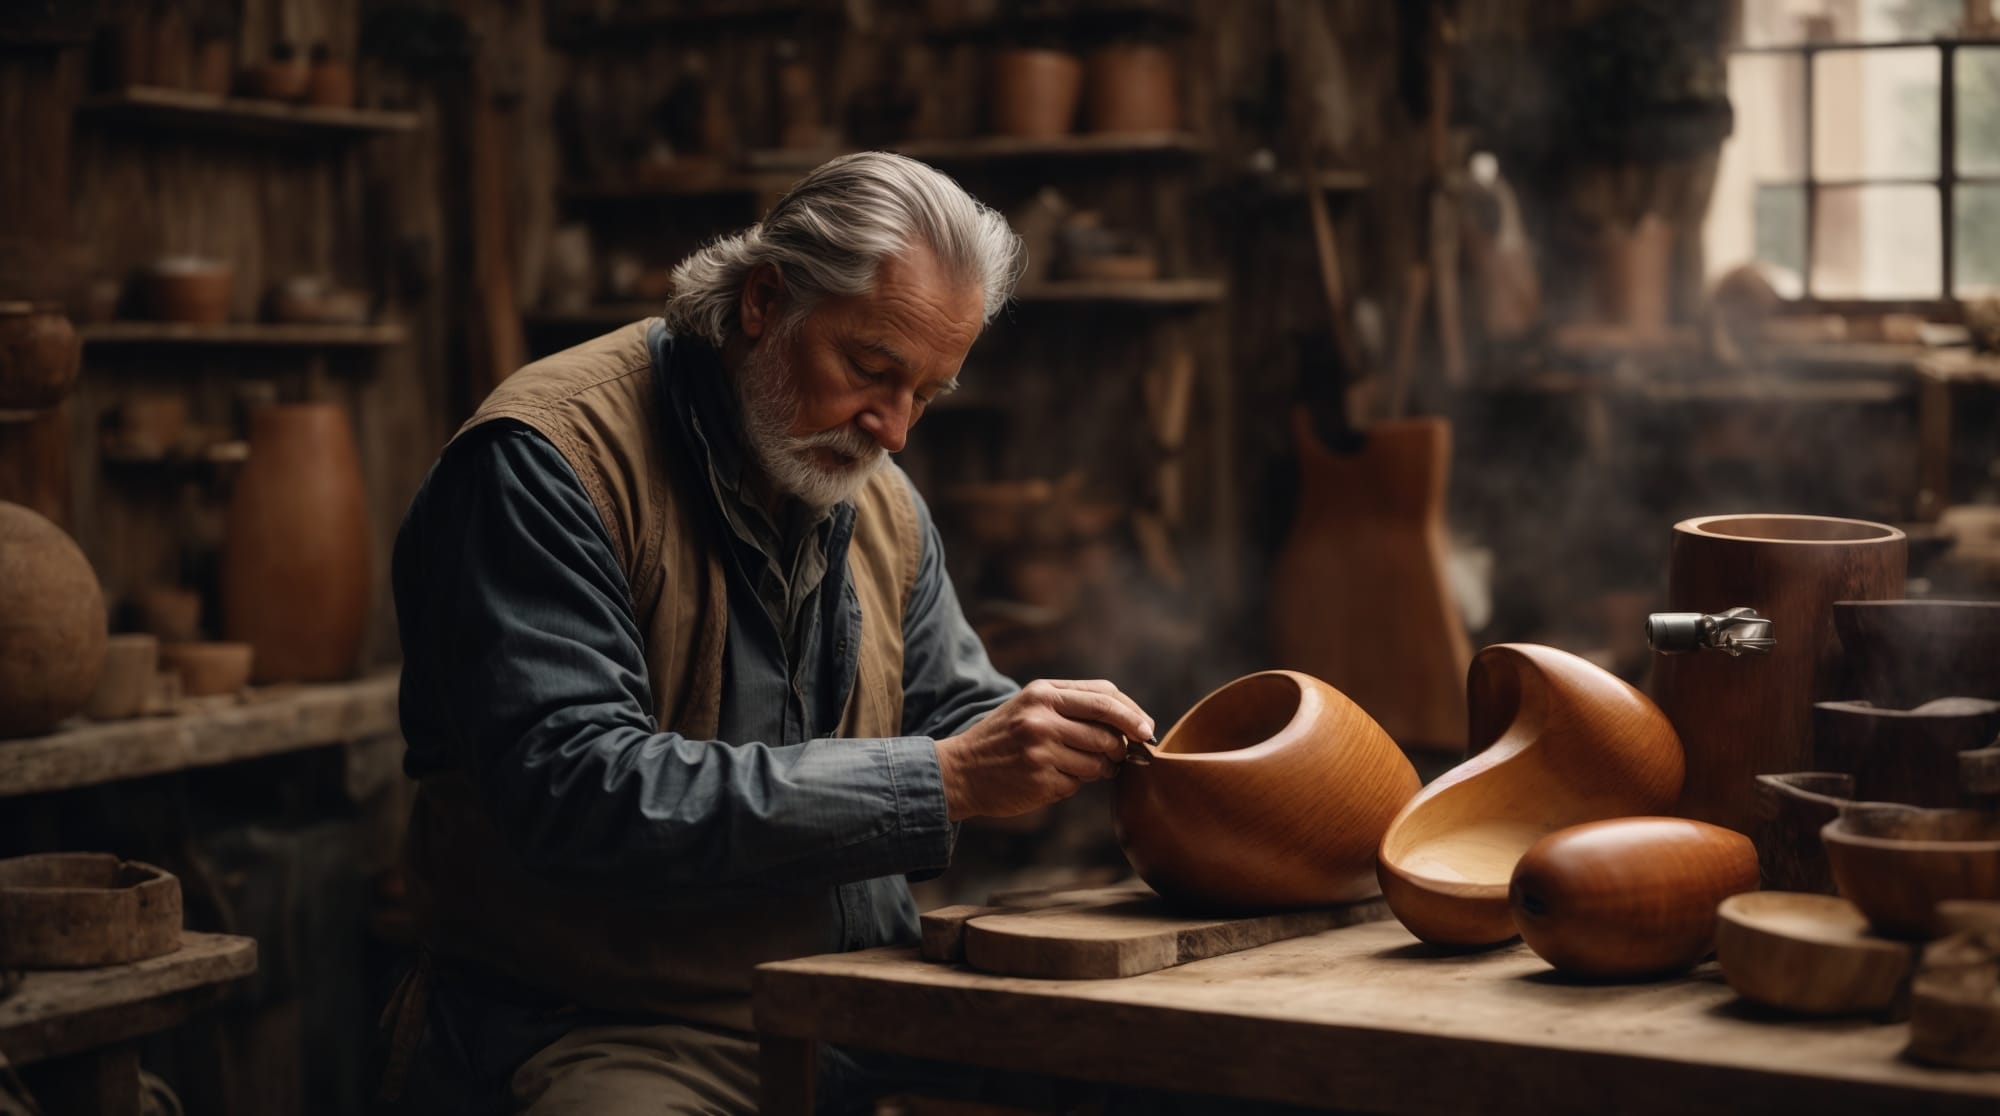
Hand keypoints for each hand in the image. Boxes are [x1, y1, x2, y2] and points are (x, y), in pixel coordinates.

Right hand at [934, 679, 1154, 820]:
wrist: (959, 771)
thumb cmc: (1004, 738)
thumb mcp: (1031, 707)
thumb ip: (1074, 706)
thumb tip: (1132, 722)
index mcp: (1043, 693)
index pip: (1105, 698)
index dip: (1133, 714)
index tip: (1147, 730)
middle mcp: (1042, 718)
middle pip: (1108, 732)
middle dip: (1121, 747)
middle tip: (1119, 755)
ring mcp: (1041, 750)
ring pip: (1099, 763)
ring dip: (1099, 770)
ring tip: (1077, 766)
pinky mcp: (1040, 780)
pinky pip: (1078, 785)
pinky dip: (1073, 784)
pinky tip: (1051, 778)